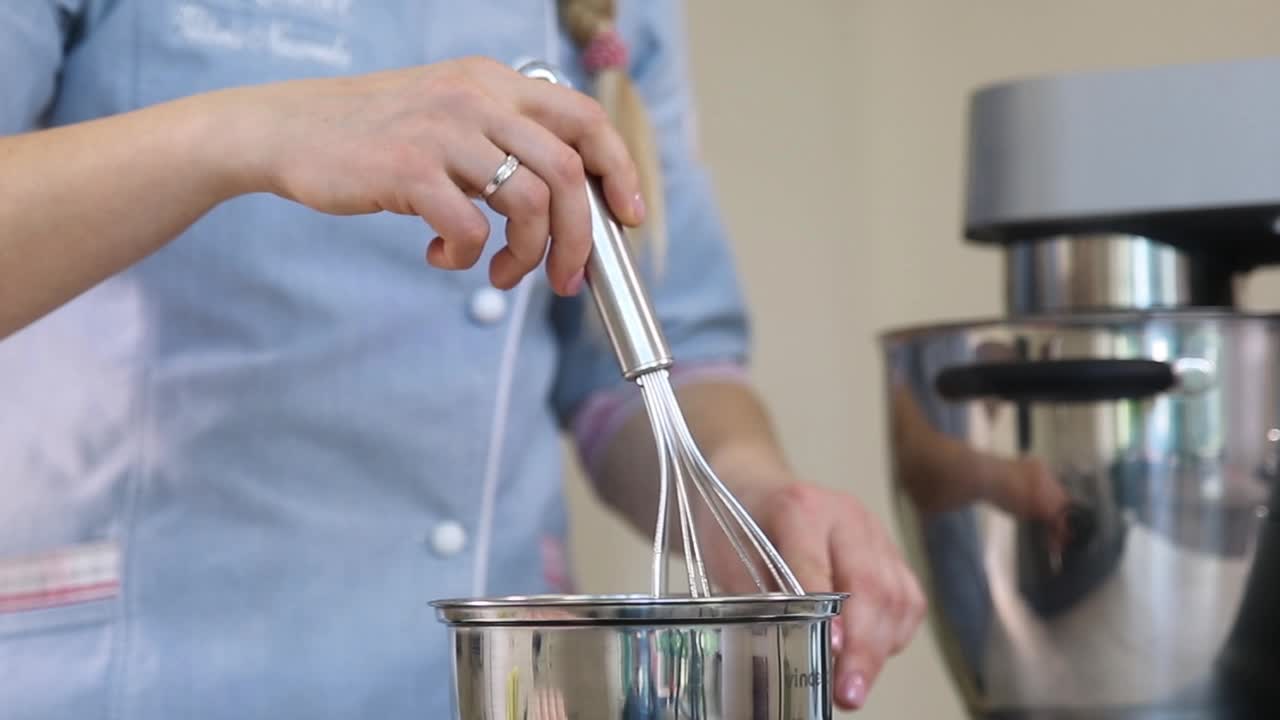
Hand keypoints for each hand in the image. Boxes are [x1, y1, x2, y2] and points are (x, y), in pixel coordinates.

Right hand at [224, 56, 643, 295]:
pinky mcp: (408, 170)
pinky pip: (470, 228)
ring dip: (528, 255)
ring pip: (531, 204)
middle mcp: (477, 98)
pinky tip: (442, 255)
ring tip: (501, 272)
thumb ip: (502, 142)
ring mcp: (444, 131)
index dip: (621, 169)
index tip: (629, 216)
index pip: (585, 117)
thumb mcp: (449, 116)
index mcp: (494, 82)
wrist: (287, 130)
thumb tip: (564, 205)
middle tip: (565, 279)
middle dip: (580, 239)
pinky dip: (466, 257)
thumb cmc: (374, 136)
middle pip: (570, 172)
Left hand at [702, 458, 925, 710]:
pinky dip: (895, 635)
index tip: (830, 649)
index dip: (827, 611)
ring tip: (855, 686)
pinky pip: (909, 598)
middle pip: (870, 584)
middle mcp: (847, 516)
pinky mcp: (891, 553)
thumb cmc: (739, 525)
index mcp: (800, 508)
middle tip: (848, 691)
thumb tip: (785, 646)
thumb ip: (758, 596)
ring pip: (897, 596)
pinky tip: (870, 657)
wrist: (755, 490)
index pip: (816, 564)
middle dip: (863, 646)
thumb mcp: (729, 556)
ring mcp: (875, 533)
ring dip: (881, 648)